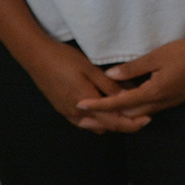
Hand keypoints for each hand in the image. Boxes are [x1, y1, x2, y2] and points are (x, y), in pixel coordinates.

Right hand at [19, 38, 150, 133]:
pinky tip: (102, 107)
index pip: (115, 122)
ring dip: (110, 121)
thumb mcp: (91, 69)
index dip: (133, 123)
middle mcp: (77, 114)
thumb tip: (130, 95)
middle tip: (138, 112)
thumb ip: (111, 86)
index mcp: (87, 104)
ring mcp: (68, 114)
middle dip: (124, 123)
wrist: (36, 57)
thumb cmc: (65, 59)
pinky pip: (84, 122)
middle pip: (107, 127)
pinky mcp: (62, 110)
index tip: (148, 118)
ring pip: (95, 126)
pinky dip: (97, 119)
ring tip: (122, 109)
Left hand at [75, 32, 184, 121]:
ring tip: (102, 110)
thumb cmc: (184, 52)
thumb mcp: (155, 57)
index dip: (99, 105)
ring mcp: (169, 103)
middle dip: (107, 115)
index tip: (81, 105)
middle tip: (85, 114)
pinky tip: (127, 101)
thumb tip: (110, 76)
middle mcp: (161, 102)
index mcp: (154, 92)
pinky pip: (150, 108)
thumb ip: (132, 68)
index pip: (120, 103)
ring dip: (121, 113)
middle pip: (128, 115)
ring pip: (139, 114)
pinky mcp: (173, 99)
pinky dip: (135, 107)